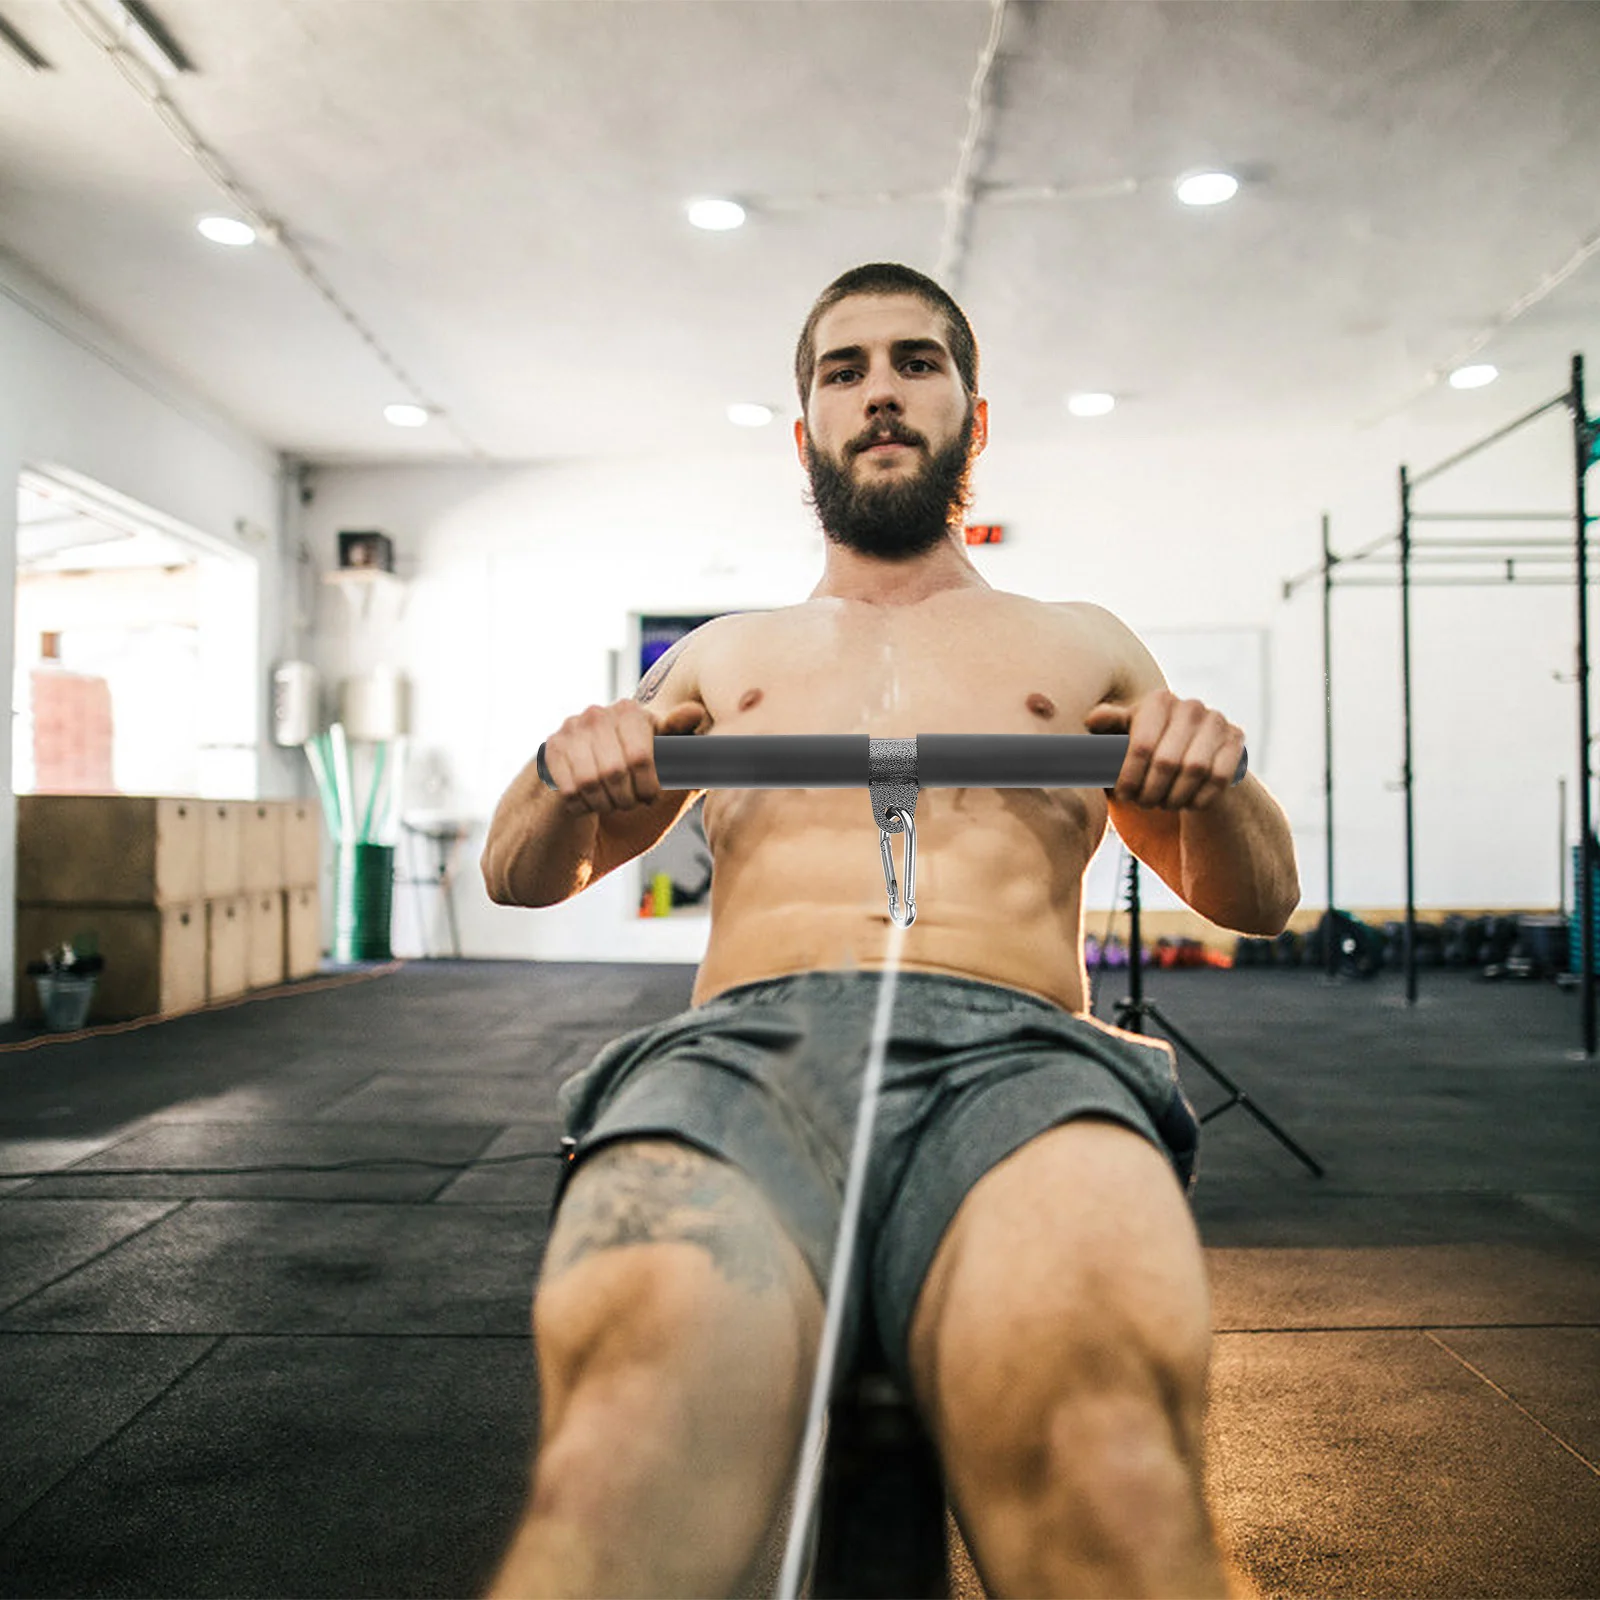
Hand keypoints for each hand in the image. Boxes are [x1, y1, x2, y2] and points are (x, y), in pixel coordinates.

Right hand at [541, 699, 709, 816]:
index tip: (649, 798)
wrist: (579, 828)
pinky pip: (570, 787)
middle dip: (629, 798)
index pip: (642, 756)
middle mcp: (601, 713)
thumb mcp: (666, 779)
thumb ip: (682, 748)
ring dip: (605, 803)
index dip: (648, 786)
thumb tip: (696, 711)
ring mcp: (572, 729)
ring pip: (594, 779)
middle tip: (628, 805)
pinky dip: (582, 806)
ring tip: (608, 805)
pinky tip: (585, 804)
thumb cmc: (630, 802)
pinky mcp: (549, 749)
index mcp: (634, 713)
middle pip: (620, 768)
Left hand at [1085, 691, 1244, 810]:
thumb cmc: (1146, 746)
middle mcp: (1189, 706)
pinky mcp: (1236, 740)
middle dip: (1151, 791)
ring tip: (1162, 804)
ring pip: (1195, 770)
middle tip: (1142, 804)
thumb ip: (1108, 727)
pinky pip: (1219, 777)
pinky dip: (1200, 797)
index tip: (1123, 795)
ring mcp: (1216, 721)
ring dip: (1175, 796)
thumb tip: (1092, 720)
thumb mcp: (1123, 735)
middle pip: (1167, 762)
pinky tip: (1187, 803)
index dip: (1130, 776)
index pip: (1141, 745)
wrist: (1190, 752)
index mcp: (1158, 701)